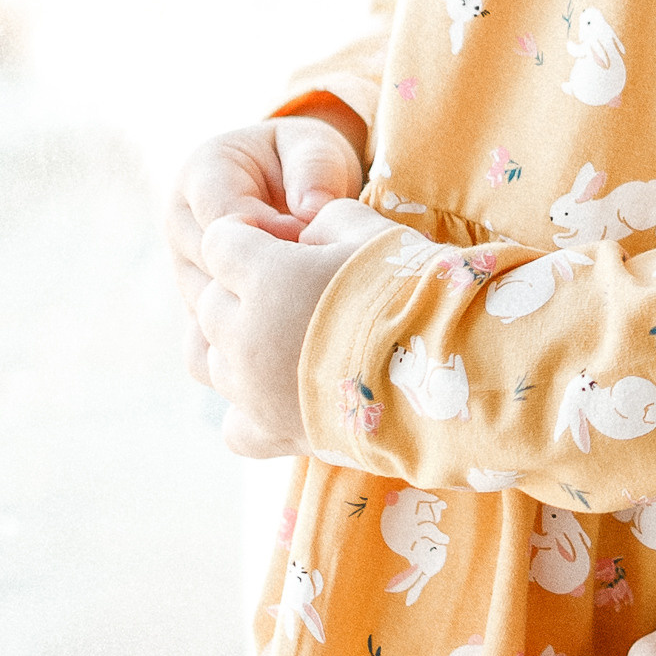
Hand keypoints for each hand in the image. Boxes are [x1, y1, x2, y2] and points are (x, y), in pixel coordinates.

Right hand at [165, 106, 367, 374]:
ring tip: (305, 310)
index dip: (267, 235)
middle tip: (312, 286)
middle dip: (259, 283)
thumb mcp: (316, 150)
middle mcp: (180, 225)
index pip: (219, 217)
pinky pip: (204, 348)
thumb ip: (314, 168)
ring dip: (253, 318)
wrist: (296, 191)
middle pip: (205, 270)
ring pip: (203, 313)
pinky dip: (243, 353)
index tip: (311, 241)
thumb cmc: (308, 167)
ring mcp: (183, 271)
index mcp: (200, 175)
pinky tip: (286, 347)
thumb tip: (311, 209)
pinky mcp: (195, 311)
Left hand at [195, 196, 395, 458]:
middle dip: (235, 287)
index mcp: (264, 278)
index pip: (219, 244)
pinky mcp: (274, 434)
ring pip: (212, 360)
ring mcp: (255, 391)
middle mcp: (246, 336)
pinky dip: (245, 407)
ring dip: (236, 342)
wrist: (446, 368)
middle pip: (208, 302)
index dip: (245, 234)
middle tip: (285, 286)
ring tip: (282, 336)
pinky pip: (234, 424)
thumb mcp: (369, 231)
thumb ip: (323, 221)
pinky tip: (276, 391)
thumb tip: (305, 235)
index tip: (273, 237)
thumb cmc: (410, 289)